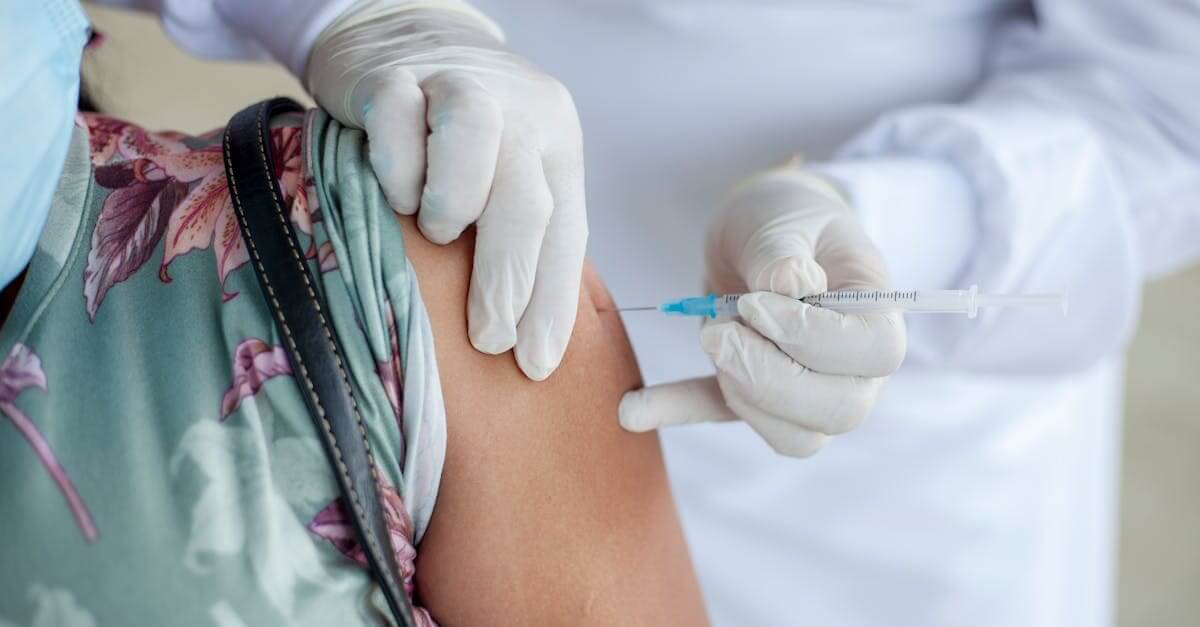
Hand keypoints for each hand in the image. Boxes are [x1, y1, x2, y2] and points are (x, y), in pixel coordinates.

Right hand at [306, 0, 586, 380]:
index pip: (566, 231)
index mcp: (556, 141)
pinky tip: (394, 191)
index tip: (537, 364)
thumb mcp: (506, 173)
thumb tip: (526, 344)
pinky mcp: (393, 76)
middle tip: (488, 338)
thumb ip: (521, 234)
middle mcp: (520, 110)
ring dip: (455, 206)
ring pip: (473, 144)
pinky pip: (397, 122)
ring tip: (438, 234)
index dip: (553, 303)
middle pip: (527, 200)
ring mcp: (457, 85)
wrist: (402, 35)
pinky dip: (397, 169)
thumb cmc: (456, 136)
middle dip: (509, 282)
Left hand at [619, 162, 906, 456]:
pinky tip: (632, 409)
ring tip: (708, 335)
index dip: (815, 338)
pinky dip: (679, 412)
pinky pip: (724, 418)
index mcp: (876, 314)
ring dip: (739, 395)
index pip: (875, 353)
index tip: (755, 303)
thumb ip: (784, 252)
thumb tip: (789, 286)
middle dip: (769, 378)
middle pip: (838, 410)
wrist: (763, 231)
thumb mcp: (784, 218)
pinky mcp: (755, 396)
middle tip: (717, 331)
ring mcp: (810, 391)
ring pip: (793, 436)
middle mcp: (855, 367)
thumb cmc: (788, 218)